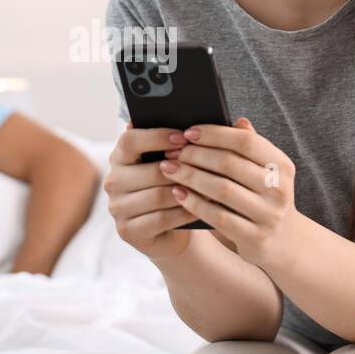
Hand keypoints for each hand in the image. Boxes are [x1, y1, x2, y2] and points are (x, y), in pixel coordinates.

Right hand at [104, 122, 199, 260]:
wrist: (171, 229)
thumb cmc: (178, 187)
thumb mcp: (181, 162)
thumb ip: (198, 140)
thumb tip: (241, 122)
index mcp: (120, 156)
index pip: (130, 140)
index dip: (156, 137)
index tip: (184, 136)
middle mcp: (113, 180)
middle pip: (148, 170)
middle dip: (181, 168)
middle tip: (208, 166)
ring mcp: (117, 208)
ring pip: (157, 195)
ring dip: (187, 191)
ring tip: (212, 187)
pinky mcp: (127, 231)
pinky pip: (160, 218)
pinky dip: (184, 212)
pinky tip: (201, 207)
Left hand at [158, 117, 299, 267]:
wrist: (282, 241)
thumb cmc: (263, 197)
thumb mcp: (263, 171)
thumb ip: (249, 147)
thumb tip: (236, 120)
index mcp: (281, 165)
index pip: (245, 141)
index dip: (214, 134)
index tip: (188, 132)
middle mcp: (278, 188)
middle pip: (230, 164)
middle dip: (196, 155)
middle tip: (172, 151)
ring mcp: (268, 214)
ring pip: (221, 189)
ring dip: (190, 177)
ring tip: (169, 169)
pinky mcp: (254, 237)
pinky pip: (218, 216)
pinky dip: (194, 203)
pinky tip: (177, 193)